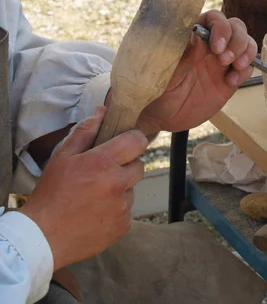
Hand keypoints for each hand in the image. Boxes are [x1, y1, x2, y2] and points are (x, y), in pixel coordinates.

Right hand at [19, 106, 147, 270]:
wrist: (43, 237)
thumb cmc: (51, 193)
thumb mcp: (62, 157)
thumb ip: (85, 132)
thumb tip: (103, 111)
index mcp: (103, 163)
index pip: (138, 141)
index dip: (133, 141)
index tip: (124, 145)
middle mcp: (118, 184)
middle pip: (139, 166)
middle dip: (126, 166)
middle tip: (104, 173)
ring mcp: (122, 206)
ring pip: (132, 189)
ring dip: (120, 189)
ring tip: (95, 196)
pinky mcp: (123, 225)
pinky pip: (127, 210)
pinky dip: (116, 209)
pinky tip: (96, 212)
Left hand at [133, 10, 256, 134]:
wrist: (163, 115)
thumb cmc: (157, 89)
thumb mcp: (166, 71)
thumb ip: (184, 54)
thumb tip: (199, 37)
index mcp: (193, 37)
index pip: (213, 18)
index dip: (221, 27)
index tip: (216, 47)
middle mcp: (210, 44)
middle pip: (236, 27)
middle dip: (237, 40)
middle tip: (225, 60)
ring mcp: (222, 61)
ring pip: (246, 44)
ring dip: (246, 52)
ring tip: (235, 68)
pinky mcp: (230, 78)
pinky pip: (247, 68)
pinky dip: (245, 72)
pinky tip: (231, 82)